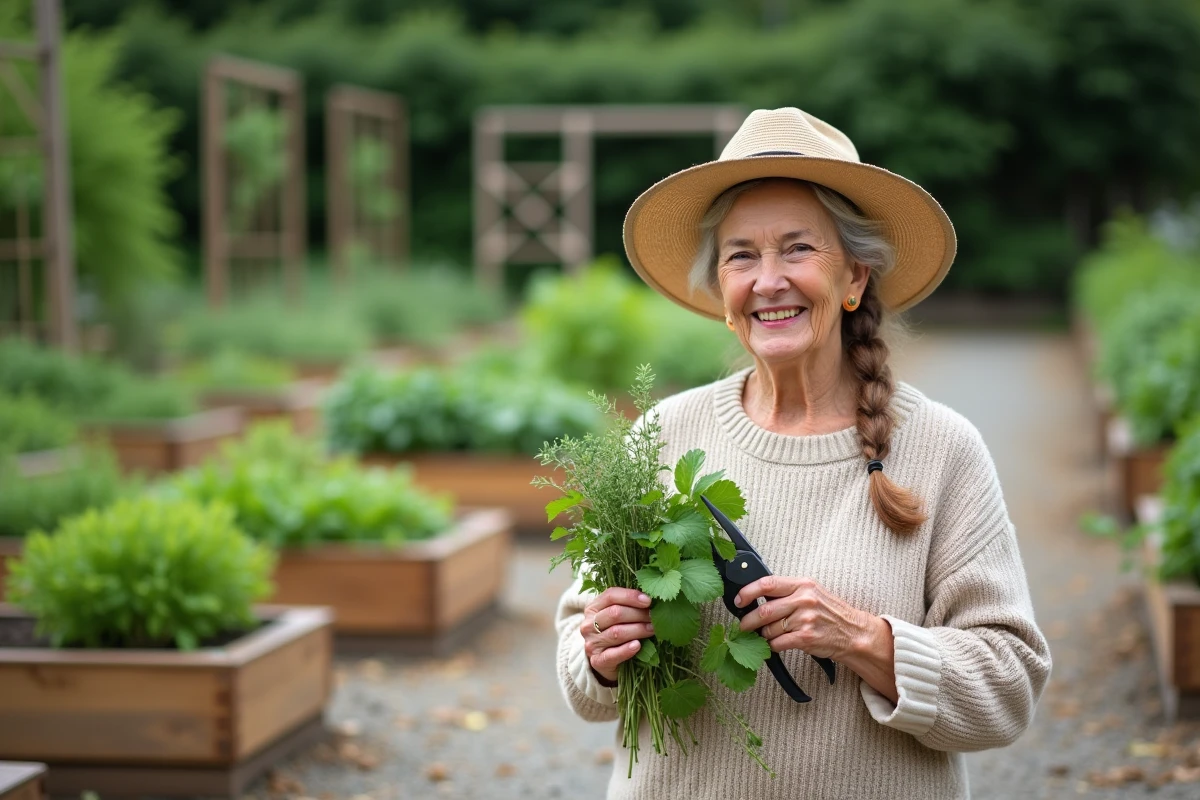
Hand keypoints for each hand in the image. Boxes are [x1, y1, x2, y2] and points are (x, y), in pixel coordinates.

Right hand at [580, 587, 654, 683]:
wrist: (606, 661)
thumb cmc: (616, 632)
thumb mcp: (617, 617)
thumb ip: (627, 606)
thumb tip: (649, 599)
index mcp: (592, 608)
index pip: (610, 596)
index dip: (630, 596)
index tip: (648, 601)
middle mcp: (588, 624)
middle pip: (615, 613)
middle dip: (638, 614)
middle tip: (654, 617)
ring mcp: (591, 643)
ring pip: (617, 632)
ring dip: (638, 630)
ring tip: (652, 629)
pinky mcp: (597, 661)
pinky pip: (612, 655)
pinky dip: (626, 650)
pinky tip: (638, 645)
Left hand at [734, 575, 876, 660]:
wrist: (853, 633)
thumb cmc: (830, 613)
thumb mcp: (812, 593)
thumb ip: (788, 592)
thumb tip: (757, 597)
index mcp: (802, 584)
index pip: (767, 583)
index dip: (748, 592)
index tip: (738, 600)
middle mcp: (803, 600)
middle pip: (764, 610)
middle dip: (748, 620)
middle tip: (742, 625)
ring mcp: (805, 620)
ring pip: (769, 629)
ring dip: (763, 635)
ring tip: (765, 635)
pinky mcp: (806, 638)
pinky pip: (778, 643)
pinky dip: (772, 645)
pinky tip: (776, 644)